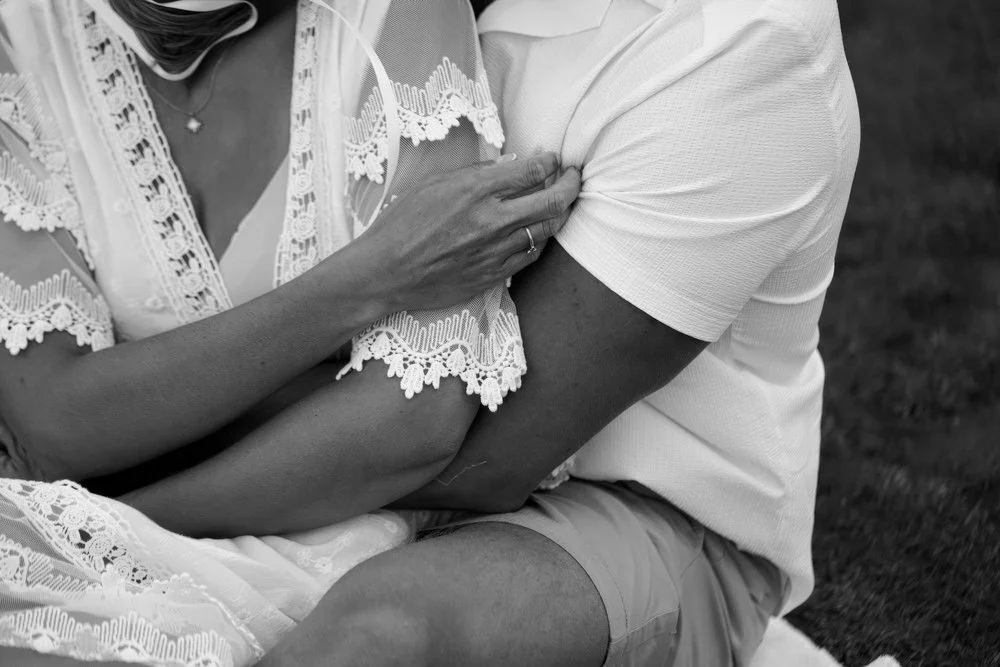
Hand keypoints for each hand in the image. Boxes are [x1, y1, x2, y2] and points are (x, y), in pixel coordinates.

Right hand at [350, 153, 580, 312]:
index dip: (551, 162)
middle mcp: (490, 220)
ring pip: (547, 230)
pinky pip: (531, 255)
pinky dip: (540, 239)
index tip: (554, 159)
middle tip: (575, 177)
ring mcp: (495, 251)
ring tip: (562, 203)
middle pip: (552, 201)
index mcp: (474, 191)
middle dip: (571, 185)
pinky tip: (538, 230)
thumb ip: (475, 174)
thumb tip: (510, 166)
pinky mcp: (494, 275)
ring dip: (560, 213)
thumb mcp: (434, 184)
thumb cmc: (403, 224)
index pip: (532, 171)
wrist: (387, 272)